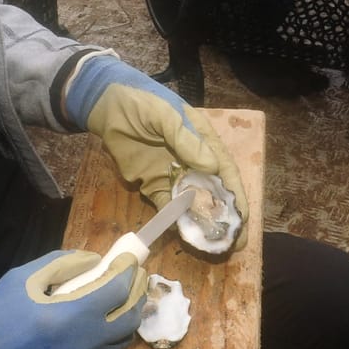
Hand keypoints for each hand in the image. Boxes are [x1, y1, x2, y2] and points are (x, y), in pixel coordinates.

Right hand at [0, 249, 147, 348]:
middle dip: (136, 294)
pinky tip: (105, 330)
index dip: (128, 271)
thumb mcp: (22, 278)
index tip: (129, 259)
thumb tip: (94, 260)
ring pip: (121, 343)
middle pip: (129, 318)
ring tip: (123, 301)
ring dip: (127, 319)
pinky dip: (112, 343)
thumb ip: (63, 263)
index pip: (118, 289)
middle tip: (135, 278)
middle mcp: (86, 345)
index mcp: (73, 315)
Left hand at [63, 55, 248, 238]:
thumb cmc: (141, 102)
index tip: (243, 215)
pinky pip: (167, 206)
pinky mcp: (151, 184)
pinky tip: (184, 235)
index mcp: (202, 140)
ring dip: (203, 222)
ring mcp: (172, 174)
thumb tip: (213, 167)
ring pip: (193, 202)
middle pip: (214, 190)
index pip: (225, 168)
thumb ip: (186, 139)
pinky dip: (175, 221)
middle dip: (225, 215)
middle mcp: (192, 160)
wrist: (105, 106)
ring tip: (215, 246)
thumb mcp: (165, 115)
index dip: (235, 192)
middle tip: (236, 241)